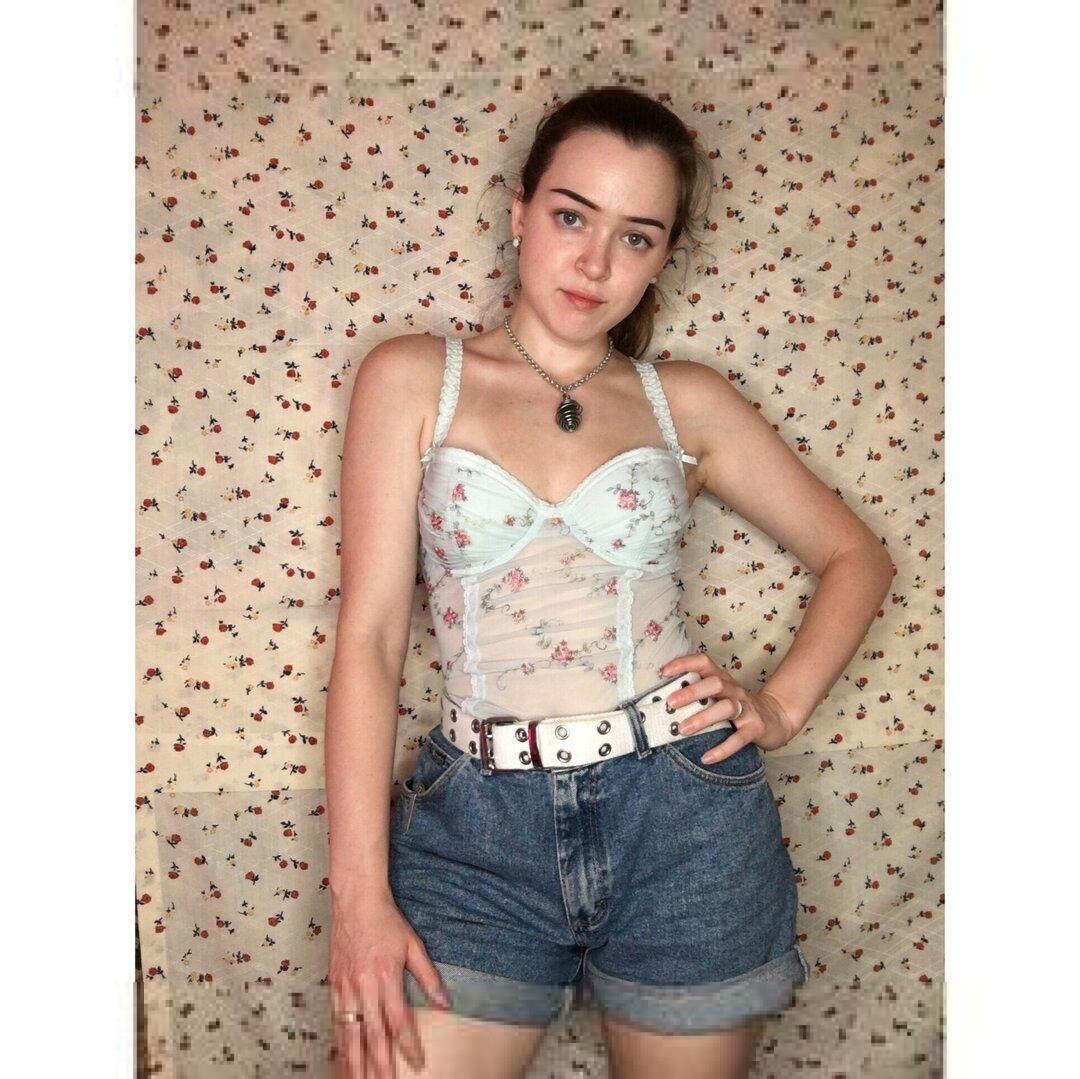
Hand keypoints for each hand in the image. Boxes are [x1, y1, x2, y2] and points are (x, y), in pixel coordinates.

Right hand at [329, 893, 450, 1077]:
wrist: (355, 900)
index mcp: (386, 977)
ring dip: (353, 1060)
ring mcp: (345, 987)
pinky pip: (335, 1019)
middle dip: (378, 1064)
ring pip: (348, 1033)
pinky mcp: (333, 984)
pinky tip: (342, 1055)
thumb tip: (445, 1003)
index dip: (408, 1046)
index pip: (398, 1021)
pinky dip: (339, 1041)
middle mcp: (363, 986)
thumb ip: (428, 977)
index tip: (417, 1063)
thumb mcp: (413, 945)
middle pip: (371, 1035)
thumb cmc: (386, 920)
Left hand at [660, 653, 796, 762]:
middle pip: (715, 684)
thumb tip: (661, 700)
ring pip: (727, 708)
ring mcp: (747, 708)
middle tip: (669, 704)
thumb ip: (697, 694)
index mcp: (722, 679)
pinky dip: (722, 749)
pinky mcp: (755, 728)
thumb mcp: (719, 695)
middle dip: (691, 692)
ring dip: (703, 718)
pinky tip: (706, 758)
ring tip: (683, 730)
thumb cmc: (737, 707)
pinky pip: (739, 738)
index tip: (663, 672)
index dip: (684, 663)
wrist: (775, 718)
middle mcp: (734, 690)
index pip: (704, 663)